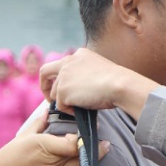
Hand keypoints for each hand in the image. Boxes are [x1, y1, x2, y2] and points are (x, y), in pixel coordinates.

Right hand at [0, 108, 109, 165]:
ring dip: (94, 160)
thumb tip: (49, 112)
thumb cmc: (8, 158)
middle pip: (81, 154)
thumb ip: (39, 124)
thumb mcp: (23, 137)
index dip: (82, 139)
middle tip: (103, 142)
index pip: (73, 142)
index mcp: (43, 145)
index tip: (86, 133)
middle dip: (95, 147)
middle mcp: (50, 161)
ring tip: (101, 152)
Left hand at [41, 48, 156, 117]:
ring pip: (54, 93)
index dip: (60, 77)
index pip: (62, 64)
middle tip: (50, 99)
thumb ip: (87, 74)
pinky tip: (82, 110)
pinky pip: (60, 105)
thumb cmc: (118, 82)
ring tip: (80, 109)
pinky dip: (69, 111)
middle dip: (44, 86)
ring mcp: (63, 76)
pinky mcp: (62, 90)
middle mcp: (68, 61)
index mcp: (80, 54)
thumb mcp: (100, 71)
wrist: (121, 85)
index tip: (63, 87)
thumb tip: (81, 90)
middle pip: (45, 72)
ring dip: (65, 103)